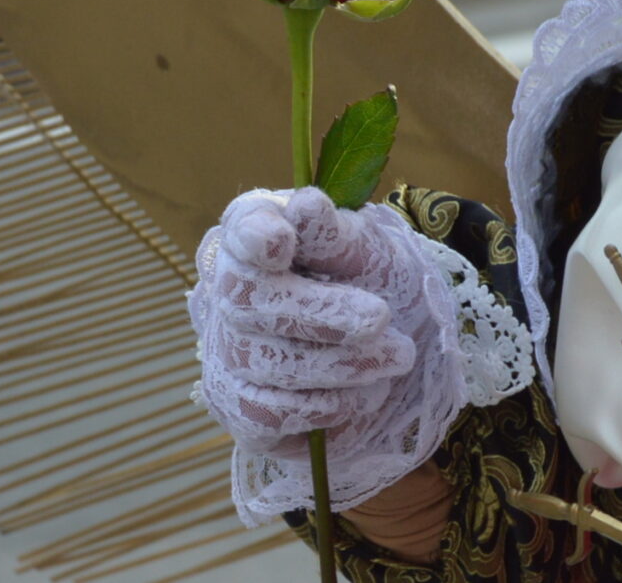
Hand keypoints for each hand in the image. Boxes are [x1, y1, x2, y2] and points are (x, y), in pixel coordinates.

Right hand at [188, 190, 419, 456]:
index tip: (280, 241)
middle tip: (380, 317)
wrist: (383, 353)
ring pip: (264, 361)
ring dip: (341, 364)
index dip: (255, 236)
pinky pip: (268, 413)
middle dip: (321, 313)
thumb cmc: (367, 283)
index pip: (241, 227)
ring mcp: (224, 350)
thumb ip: (337, 236)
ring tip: (397, 356)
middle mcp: (226, 290)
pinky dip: (326, 407)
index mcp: (258, 231)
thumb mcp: (367, 252)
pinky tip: (368, 394)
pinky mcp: (237, 405)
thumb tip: (306, 207)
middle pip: (247, 301)